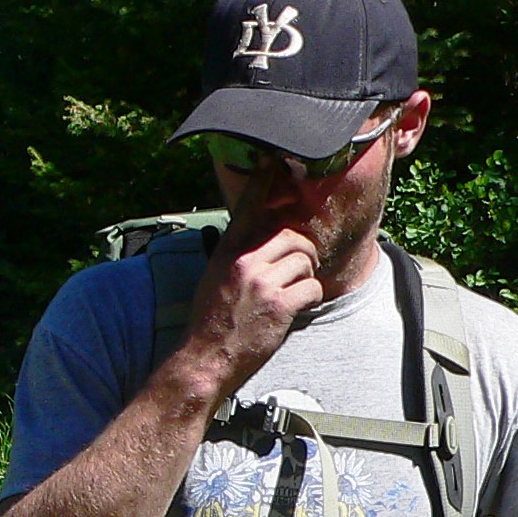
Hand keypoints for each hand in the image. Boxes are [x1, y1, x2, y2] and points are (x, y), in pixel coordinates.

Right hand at [173, 168, 323, 390]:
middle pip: (292, 235)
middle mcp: (244, 261)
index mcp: (228, 251)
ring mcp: (261, 282)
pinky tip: (297, 308)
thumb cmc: (210, 321)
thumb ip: (238, 255)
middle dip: (303, 252)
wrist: (204, 358)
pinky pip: (312, 287)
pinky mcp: (279, 305)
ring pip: (304, 260)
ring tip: (292, 293)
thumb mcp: (215, 277)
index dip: (266, 180)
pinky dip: (311, 298)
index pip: (250, 206)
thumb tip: (264, 239)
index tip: (275, 158)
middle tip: (299, 269)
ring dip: (306, 276)